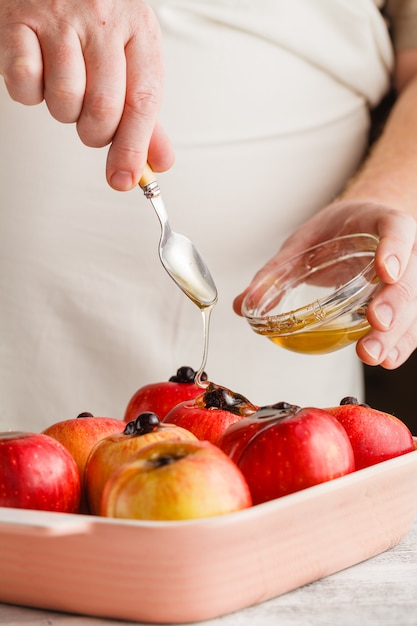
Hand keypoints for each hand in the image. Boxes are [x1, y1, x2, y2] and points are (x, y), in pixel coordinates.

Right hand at [0, 0, 173, 188]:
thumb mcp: (131, 55)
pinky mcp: (19, 21)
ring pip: (64, 100)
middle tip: (92, 125)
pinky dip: (30, 92)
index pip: (143, 103)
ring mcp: (58, 19)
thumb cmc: (95, 16)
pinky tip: (40, 72)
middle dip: (96, 134)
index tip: (125, 177)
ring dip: (64, 112)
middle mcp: (102, 21)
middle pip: (103, 109)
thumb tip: (158, 161)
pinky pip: (24, 83)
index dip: (134, 148)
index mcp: (138, 30)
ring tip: (67, 88)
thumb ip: (144, 110)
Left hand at [234, 199, 416, 368]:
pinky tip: (385, 359)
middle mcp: (402, 252)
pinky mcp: (402, 304)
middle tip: (376, 323)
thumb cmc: (336, 232)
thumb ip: (276, 272)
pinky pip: (410, 325)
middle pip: (409, 278)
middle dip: (394, 304)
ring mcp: (406, 279)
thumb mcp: (302, 243)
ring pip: (413, 306)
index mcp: (381, 223)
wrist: (359, 227)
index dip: (395, 248)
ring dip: (396, 333)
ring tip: (372, 353)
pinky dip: (399, 344)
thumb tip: (242, 304)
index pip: (397, 228)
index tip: (384, 270)